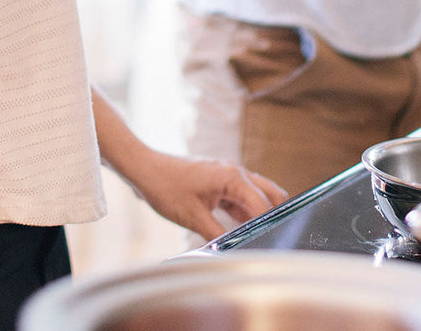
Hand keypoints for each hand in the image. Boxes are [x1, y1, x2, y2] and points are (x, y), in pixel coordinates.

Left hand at [126, 151, 288, 240]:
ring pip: (255, 196)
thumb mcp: (193, 217)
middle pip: (270, 194)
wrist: (144, 169)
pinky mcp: (219, 182)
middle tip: (276, 237)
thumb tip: (232, 251)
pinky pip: (240, 198)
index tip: (274, 242)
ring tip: (260, 236)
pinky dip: (244, 212)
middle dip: (276, 214)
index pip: (263, 204)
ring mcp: (228, 176)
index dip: (269, 225)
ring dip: (259, 214)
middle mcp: (236, 173)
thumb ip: (217, 235)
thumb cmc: (166, 187)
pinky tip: (241, 230)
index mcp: (233, 177)